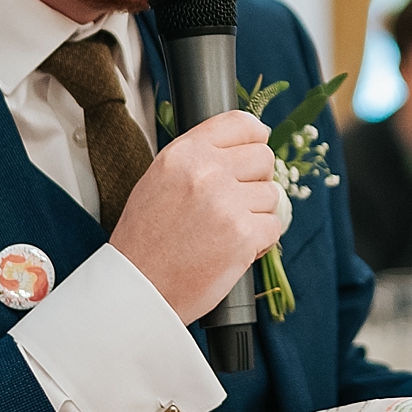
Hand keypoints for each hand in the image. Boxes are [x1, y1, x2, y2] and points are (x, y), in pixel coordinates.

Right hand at [110, 110, 281, 324]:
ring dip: (256, 214)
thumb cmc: (147, 237)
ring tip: (224, 231)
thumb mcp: (159, 179)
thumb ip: (199, 157)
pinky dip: (260, 241)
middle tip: (234, 203)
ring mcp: (227, 203)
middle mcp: (206, 171)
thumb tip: (248, 142)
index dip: (255, 137)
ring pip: (272, 194)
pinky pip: (274, 226)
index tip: (255, 148)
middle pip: (264, 157)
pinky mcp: (243, 236)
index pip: (241, 123)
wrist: (138, 288)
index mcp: (183, 153)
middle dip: (256, 180)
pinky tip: (233, 249)